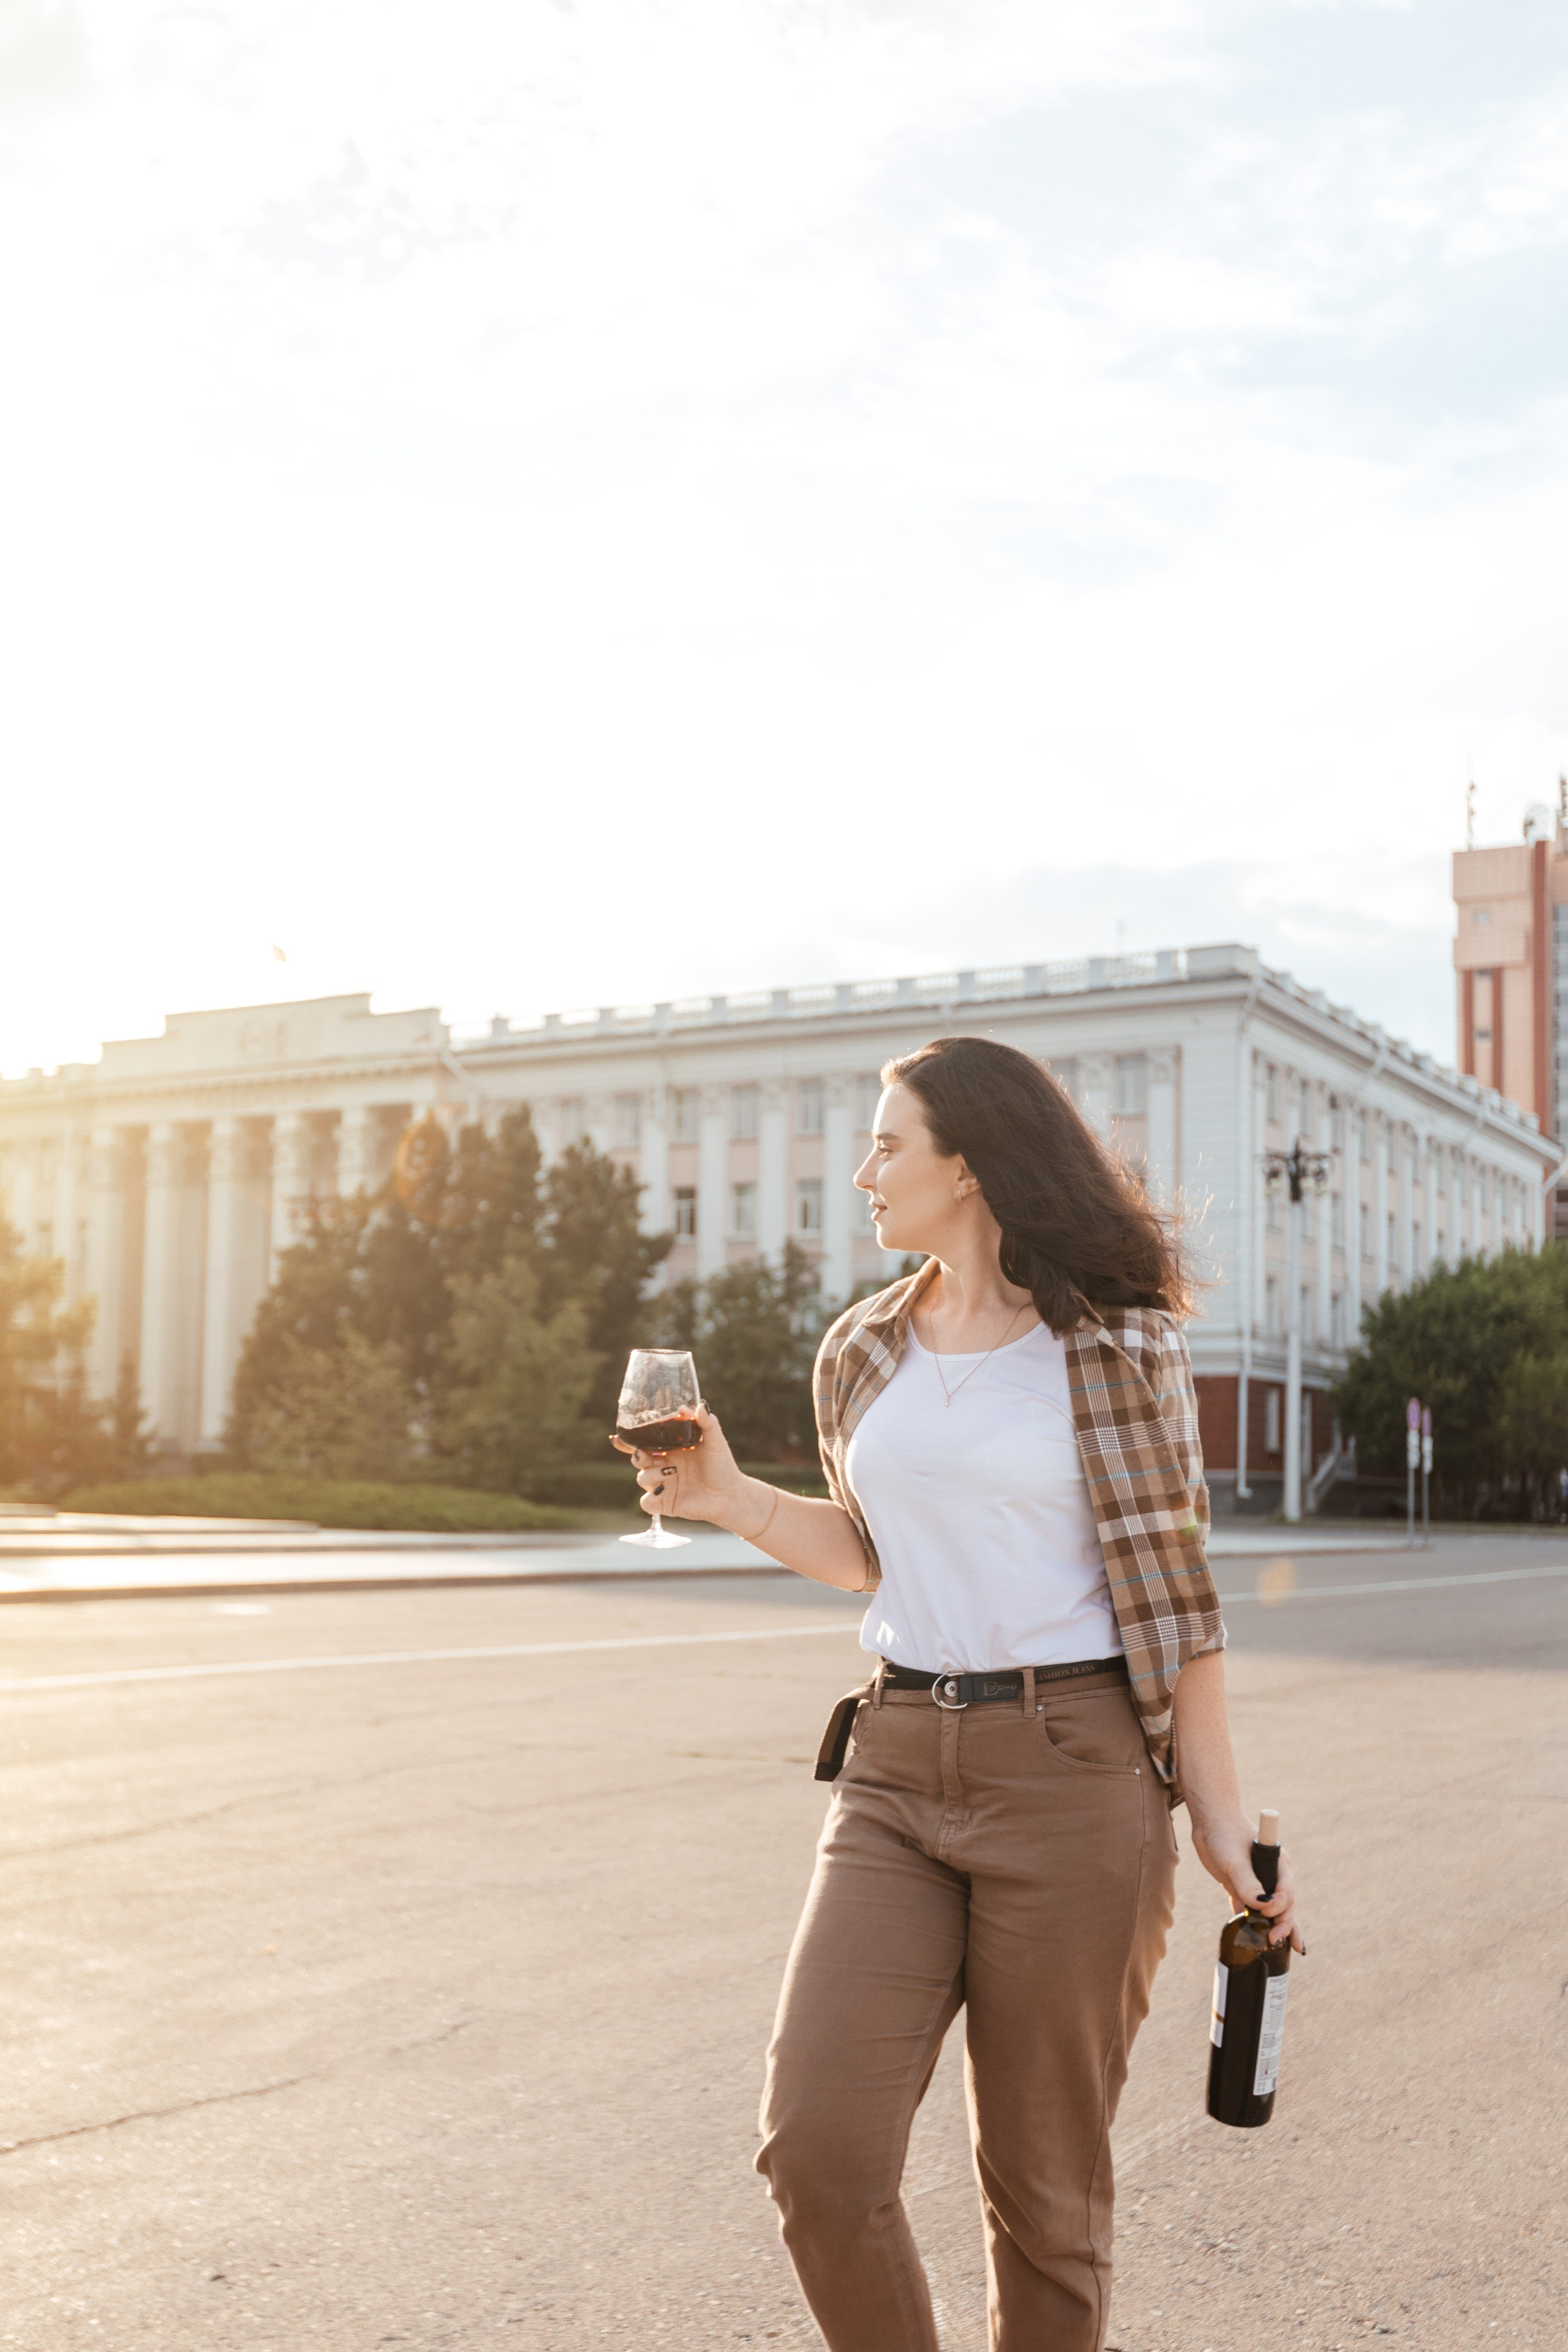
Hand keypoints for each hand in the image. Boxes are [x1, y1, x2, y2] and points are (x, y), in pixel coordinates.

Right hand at [608, 1403, 768, 1535]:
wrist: (730, 1494)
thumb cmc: (722, 1466)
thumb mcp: (715, 1441)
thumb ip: (707, 1423)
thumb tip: (699, 1405)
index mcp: (669, 1449)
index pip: (643, 1443)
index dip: (628, 1441)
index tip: (617, 1437)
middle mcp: (663, 1466)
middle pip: (637, 1460)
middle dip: (636, 1456)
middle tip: (643, 1453)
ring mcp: (663, 1485)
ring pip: (641, 1479)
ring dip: (651, 1474)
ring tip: (671, 1471)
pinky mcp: (665, 1503)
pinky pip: (647, 1503)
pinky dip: (651, 1498)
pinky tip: (663, 1490)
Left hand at [1188, 1810, 1304, 1954]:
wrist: (1209, 1822)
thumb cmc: (1226, 1834)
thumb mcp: (1235, 1860)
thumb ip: (1248, 1883)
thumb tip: (1263, 1907)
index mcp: (1278, 1866)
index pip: (1286, 1895)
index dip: (1280, 1909)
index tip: (1266, 1914)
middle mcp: (1271, 1876)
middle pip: (1282, 1906)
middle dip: (1283, 1926)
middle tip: (1276, 1943)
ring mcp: (1256, 1882)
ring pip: (1268, 1910)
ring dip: (1272, 1928)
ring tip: (1277, 1949)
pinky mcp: (1240, 1886)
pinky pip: (1248, 1908)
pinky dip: (1250, 1922)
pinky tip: (1250, 1938)